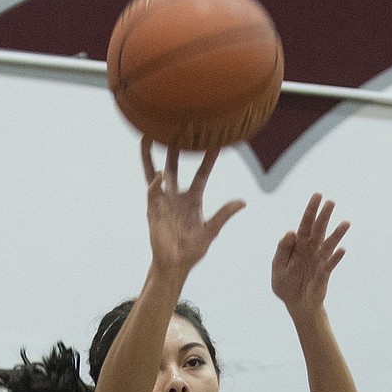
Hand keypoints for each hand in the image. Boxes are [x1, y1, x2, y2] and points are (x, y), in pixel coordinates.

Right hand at [141, 140, 244, 277]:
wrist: (175, 264)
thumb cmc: (192, 250)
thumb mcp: (211, 231)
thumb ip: (224, 214)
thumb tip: (243, 202)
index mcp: (193, 198)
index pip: (202, 173)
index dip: (208, 157)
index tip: (215, 140)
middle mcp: (177, 195)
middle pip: (175, 165)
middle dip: (176, 147)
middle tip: (178, 126)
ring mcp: (163, 201)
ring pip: (155, 172)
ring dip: (151, 155)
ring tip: (148, 136)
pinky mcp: (153, 209)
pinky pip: (153, 192)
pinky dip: (155, 183)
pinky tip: (159, 174)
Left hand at [271, 194, 348, 315]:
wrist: (297, 304)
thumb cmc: (286, 285)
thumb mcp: (278, 266)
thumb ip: (282, 249)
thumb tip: (291, 231)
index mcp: (298, 244)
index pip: (305, 223)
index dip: (311, 209)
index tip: (318, 195)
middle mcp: (311, 249)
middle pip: (319, 229)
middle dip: (324, 215)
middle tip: (331, 202)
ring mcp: (319, 260)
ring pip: (329, 244)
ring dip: (337, 233)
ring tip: (346, 223)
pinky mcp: (324, 273)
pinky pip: (330, 264)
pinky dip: (336, 257)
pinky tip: (342, 250)